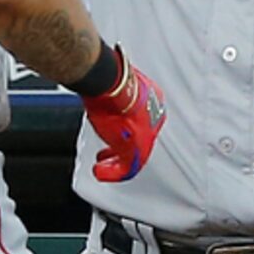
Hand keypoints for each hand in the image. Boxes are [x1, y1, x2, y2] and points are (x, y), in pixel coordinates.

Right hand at [82, 49, 166, 182]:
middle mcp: (153, 119)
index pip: (142, 121)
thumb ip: (113, 92)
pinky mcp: (137, 150)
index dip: (126, 129)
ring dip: (116, 163)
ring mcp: (146, 135)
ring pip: (133, 155)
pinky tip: (101, 172)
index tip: (115, 133)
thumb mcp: (115, 85)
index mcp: (153, 100)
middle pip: (138, 139)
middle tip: (108, 154)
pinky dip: (113, 173)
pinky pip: (127, 168)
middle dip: (121, 148)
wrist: (112, 85)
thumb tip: (100, 83)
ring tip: (103, 167)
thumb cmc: (112, 80)